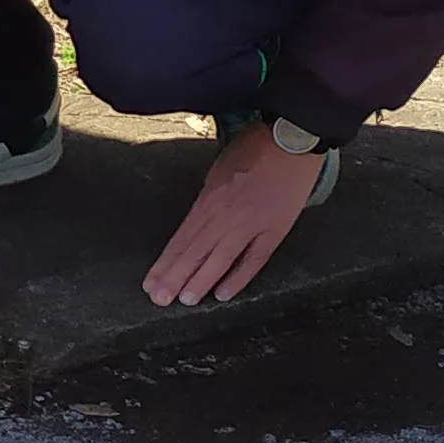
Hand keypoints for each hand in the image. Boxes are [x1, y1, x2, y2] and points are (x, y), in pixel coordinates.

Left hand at [142, 125, 326, 307]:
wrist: (291, 141)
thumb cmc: (254, 150)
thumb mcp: (218, 172)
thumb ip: (207, 202)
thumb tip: (196, 226)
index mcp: (209, 200)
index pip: (183, 239)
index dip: (166, 263)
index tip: (152, 282)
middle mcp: (226, 215)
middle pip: (196, 251)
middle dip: (175, 277)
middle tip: (159, 298)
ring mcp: (252, 224)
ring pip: (220, 258)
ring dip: (201, 281)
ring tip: (185, 301)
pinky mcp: (275, 229)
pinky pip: (254, 259)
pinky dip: (239, 277)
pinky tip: (223, 294)